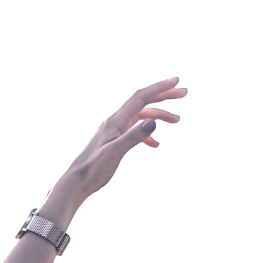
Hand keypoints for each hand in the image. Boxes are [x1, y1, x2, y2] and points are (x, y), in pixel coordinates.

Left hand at [56, 78, 185, 201]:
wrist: (77, 181)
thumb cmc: (94, 169)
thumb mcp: (115, 153)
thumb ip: (134, 137)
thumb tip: (153, 122)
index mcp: (116, 120)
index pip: (141, 97)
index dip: (159, 87)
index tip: (177, 81)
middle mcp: (115, 120)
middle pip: (143, 101)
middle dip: (164, 95)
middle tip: (184, 93)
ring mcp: (114, 129)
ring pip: (141, 115)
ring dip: (159, 115)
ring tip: (177, 120)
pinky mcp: (115, 139)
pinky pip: (135, 129)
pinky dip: (148, 133)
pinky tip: (156, 144)